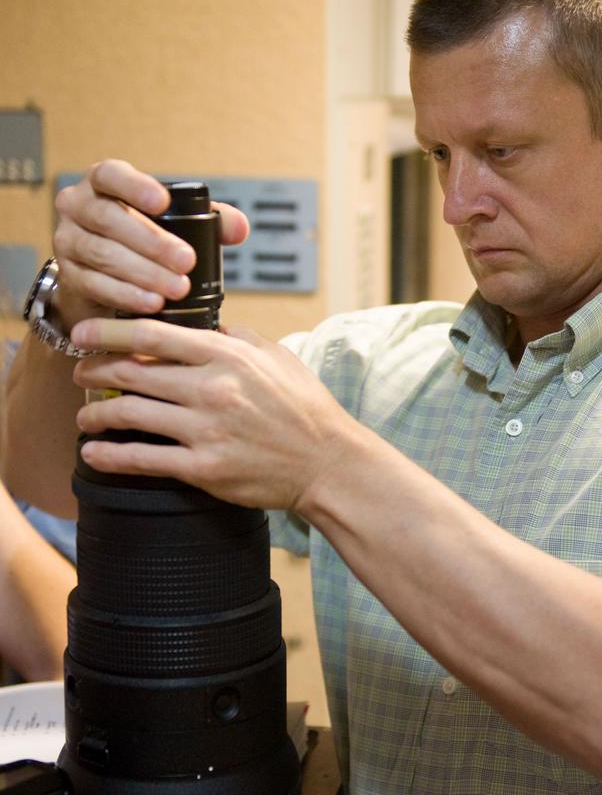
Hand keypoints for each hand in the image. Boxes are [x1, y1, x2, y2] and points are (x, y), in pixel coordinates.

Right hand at [51, 159, 249, 327]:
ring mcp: (68, 240)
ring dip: (143, 273)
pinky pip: (95, 284)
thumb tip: (240, 228)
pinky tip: (152, 304)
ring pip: (103, 254)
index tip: (162, 203)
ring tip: (177, 288)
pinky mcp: (69, 275)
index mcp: (103, 183)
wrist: (104, 276)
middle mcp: (78, 206)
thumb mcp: (175, 223)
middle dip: (152, 242)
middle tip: (186, 261)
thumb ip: (210, 220)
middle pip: (109, 219)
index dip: (135, 187)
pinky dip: (127, 295)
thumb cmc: (143, 239)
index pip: (112, 175)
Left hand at [71, 317, 355, 511]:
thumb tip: (205, 326)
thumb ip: (237, 337)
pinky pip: (143, 459)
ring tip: (85, 418)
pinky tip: (94, 453)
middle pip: (130, 372)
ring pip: (129, 414)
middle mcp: (211, 389)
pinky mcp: (204, 468)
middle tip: (80, 374)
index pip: (151, 334)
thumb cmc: (305, 409)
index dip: (107, 331)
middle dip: (93, 372)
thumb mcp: (277, 357)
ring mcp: (205, 430)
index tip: (83, 333)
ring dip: (96, 415)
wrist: (327, 463)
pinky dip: (110, 456)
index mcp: (226, 355)